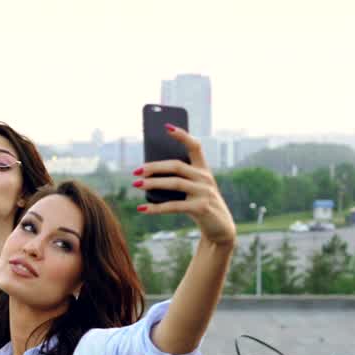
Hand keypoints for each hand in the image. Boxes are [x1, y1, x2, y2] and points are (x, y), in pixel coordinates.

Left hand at [134, 126, 236, 245]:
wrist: (219, 228)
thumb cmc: (199, 204)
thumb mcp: (191, 189)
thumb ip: (176, 180)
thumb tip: (146, 175)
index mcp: (203, 169)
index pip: (194, 146)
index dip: (181, 135)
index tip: (166, 127)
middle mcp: (205, 178)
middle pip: (176, 165)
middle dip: (154, 166)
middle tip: (136, 170)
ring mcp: (204, 192)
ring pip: (174, 183)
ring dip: (153, 183)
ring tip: (136, 184)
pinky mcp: (201, 208)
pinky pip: (174, 206)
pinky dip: (155, 208)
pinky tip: (142, 209)